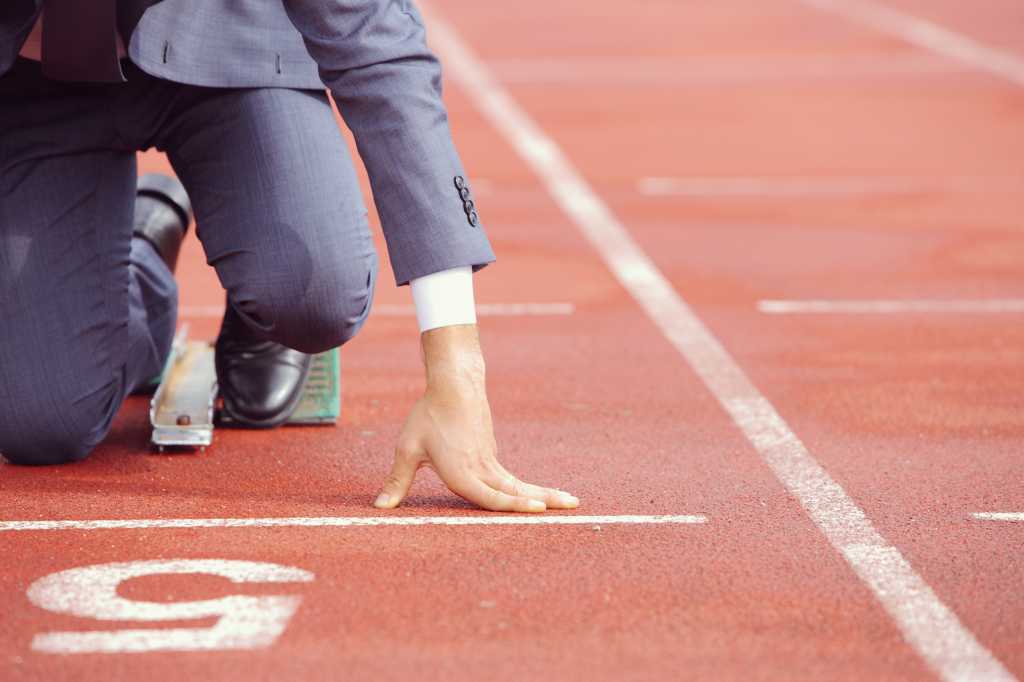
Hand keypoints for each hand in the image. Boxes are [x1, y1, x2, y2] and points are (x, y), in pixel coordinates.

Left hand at [373, 325, 578, 511]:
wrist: (453, 385)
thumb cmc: (428, 417)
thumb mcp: (407, 449)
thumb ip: (397, 481)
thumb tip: (379, 507)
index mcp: (461, 472)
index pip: (491, 496)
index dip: (514, 506)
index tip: (539, 509)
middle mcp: (480, 469)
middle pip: (516, 491)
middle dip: (545, 501)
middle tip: (574, 506)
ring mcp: (490, 461)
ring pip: (519, 484)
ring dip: (545, 493)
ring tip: (571, 501)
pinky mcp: (492, 455)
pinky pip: (512, 479)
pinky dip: (528, 490)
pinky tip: (540, 497)